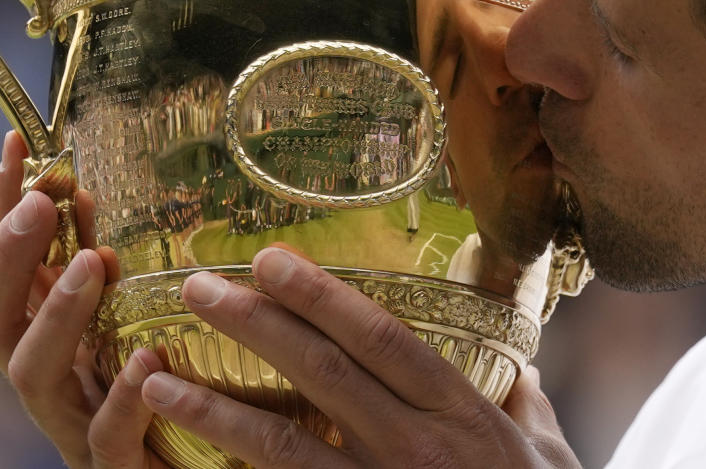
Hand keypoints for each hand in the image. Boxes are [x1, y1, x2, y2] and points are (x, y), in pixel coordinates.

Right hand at [0, 131, 168, 468]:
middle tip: (41, 201)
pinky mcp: (111, 464)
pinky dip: (123, 398)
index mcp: (42, 335)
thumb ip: (100, 262)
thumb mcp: (123, 315)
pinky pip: (106, 438)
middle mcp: (43, 377)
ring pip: (33, 376)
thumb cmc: (151, 385)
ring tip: (95, 262)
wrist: (182, 466)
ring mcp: (70, 423)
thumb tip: (83, 193)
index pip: (4, 265)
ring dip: (58, 313)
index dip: (2, 208)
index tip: (15, 143)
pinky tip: (148, 359)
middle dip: (9, 257)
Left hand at [138, 248, 579, 468]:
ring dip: (212, 406)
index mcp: (458, 411)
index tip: (268, 258)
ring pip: (282, 443)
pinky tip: (183, 459)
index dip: (319, 293)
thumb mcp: (549, 452)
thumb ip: (523, 401)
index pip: (378, 336)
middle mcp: (413, 445)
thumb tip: (513, 364)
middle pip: (320, 372)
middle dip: (253, 324)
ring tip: (156, 377)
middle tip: (196, 287)